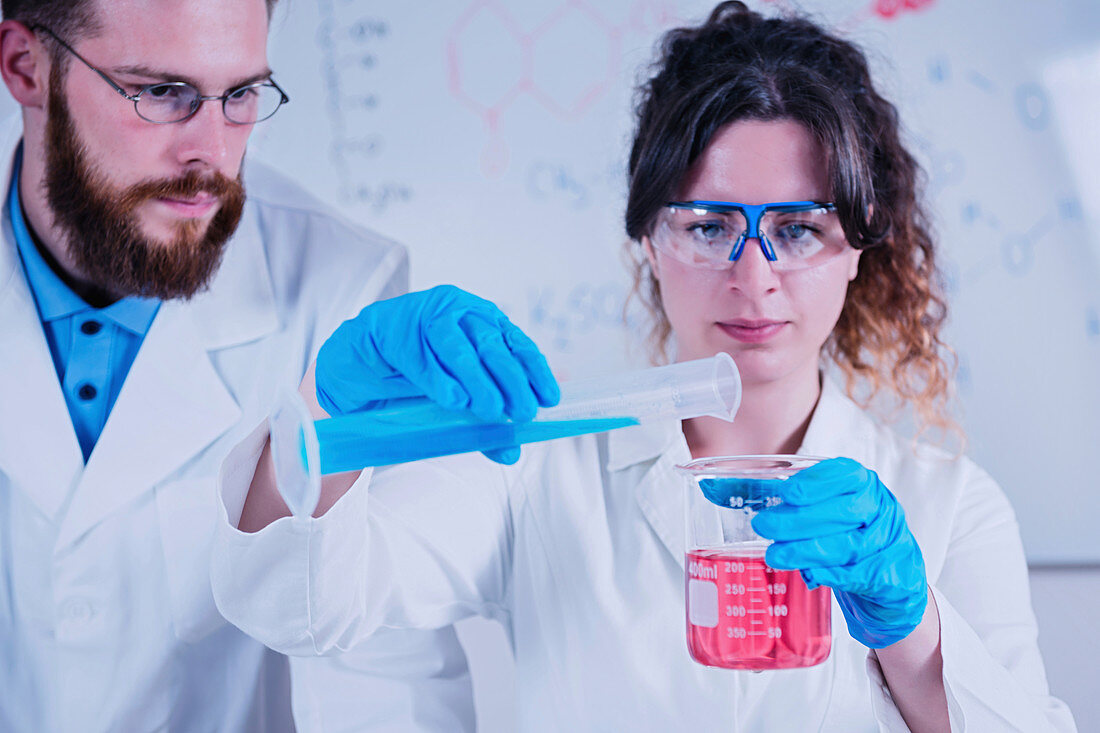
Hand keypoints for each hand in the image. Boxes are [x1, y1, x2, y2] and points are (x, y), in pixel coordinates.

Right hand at [315, 285, 559, 463]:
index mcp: (482, 321)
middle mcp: (458, 312)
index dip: (534, 371)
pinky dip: (439, 380)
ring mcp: (425, 317)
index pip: (516, 343)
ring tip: (490, 411)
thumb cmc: (414, 375)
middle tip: (522, 411)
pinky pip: (421, 357)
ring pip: (460, 348)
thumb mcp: (455, 397)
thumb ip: (482, 421)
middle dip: (511, 381)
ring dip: (478, 382)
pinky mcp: (394, 331)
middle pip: (491, 345)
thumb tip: (512, 450)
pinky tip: (453, 400)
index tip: (548, 399)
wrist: (357, 362)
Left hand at [702, 457, 926, 647]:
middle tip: (763, 527)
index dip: (813, 483)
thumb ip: (762, 494)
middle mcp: (879, 507)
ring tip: (775, 556)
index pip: (841, 474)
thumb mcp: (809, 508)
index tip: (784, 493)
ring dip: (808, 550)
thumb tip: (709, 487)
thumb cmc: (839, 532)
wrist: (888, 578)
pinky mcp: (893, 575)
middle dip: (799, 520)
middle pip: (841, 511)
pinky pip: (862, 574)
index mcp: (858, 481)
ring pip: (848, 544)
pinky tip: (811, 575)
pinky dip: (835, 574)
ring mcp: (890, 541)